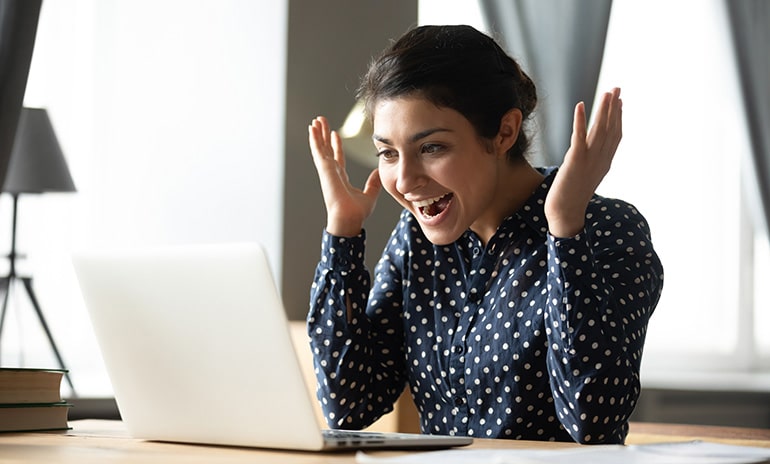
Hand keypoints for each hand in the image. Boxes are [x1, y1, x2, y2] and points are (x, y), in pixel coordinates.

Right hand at [308, 116, 381, 236]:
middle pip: (326, 149)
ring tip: (316, 120)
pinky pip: (318, 151)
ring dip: (317, 133)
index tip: (335, 134)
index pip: (337, 157)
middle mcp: (332, 173)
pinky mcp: (324, 169)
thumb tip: (377, 173)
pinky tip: (312, 128)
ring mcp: (326, 171)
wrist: (349, 219)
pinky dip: (314, 139)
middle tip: (321, 121)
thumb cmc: (357, 213)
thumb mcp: (370, 195)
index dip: (336, 146)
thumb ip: (373, 184)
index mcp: (340, 178)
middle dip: (323, 135)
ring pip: (320, 147)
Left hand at [545, 88, 622, 237]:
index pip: (615, 136)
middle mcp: (601, 159)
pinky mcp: (575, 161)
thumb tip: (589, 154)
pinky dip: (580, 120)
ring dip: (603, 110)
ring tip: (607, 93)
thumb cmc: (571, 197)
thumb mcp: (586, 177)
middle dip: (614, 108)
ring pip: (599, 130)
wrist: (565, 213)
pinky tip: (580, 105)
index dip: (618, 118)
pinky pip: (579, 136)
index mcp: (605, 163)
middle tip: (617, 88)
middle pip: (610, 129)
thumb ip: (591, 163)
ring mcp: (589, 160)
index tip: (620, 102)